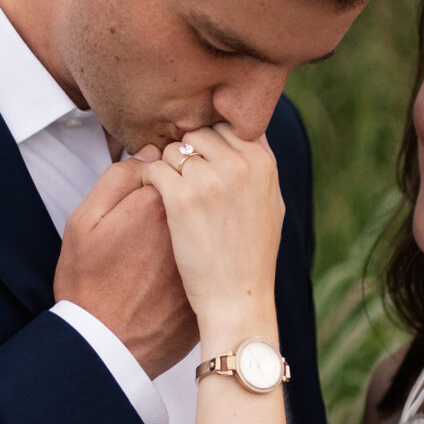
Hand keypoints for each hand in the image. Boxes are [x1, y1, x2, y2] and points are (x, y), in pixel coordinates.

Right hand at [55, 160, 197, 375]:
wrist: (107, 348)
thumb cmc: (88, 285)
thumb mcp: (83, 223)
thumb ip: (117, 180)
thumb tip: (152, 155)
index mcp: (157, 204)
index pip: (175, 164)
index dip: (163, 172)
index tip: (150, 189)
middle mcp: (191, 226)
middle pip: (200, 190)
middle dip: (189, 191)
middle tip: (160, 218)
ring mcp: (207, 256)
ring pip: (211, 221)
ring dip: (201, 219)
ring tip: (172, 242)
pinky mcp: (213, 283)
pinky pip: (215, 252)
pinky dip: (207, 250)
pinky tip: (185, 267)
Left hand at [129, 124, 282, 345]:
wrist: (237, 298)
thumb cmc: (252, 257)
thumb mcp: (272, 204)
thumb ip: (257, 167)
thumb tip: (244, 136)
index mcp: (264, 162)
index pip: (230, 125)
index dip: (212, 143)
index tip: (204, 164)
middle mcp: (240, 164)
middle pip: (199, 133)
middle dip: (188, 154)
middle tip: (186, 185)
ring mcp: (210, 179)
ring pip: (174, 150)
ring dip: (168, 169)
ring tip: (175, 200)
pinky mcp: (181, 197)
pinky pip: (155, 169)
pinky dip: (151, 182)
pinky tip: (158, 204)